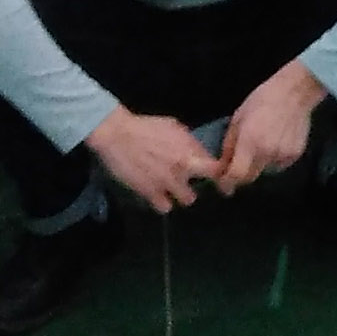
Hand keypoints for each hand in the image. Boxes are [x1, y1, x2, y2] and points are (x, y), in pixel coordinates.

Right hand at [86, 107, 217, 212]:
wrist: (117, 135)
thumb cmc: (146, 127)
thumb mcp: (174, 127)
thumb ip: (189, 142)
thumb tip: (200, 152)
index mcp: (190, 150)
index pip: (216, 168)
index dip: (219, 173)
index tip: (217, 175)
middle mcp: (183, 169)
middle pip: (205, 187)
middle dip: (201, 184)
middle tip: (192, 180)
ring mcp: (167, 183)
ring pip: (187, 200)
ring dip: (181, 194)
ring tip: (173, 187)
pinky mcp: (150, 193)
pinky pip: (165, 207)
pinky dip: (162, 202)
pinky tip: (158, 194)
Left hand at [213, 61, 326, 188]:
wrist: (295, 92)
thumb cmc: (263, 99)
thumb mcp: (238, 118)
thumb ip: (229, 145)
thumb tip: (223, 164)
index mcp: (250, 141)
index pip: (236, 174)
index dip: (227, 183)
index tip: (222, 185)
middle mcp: (267, 153)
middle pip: (250, 177)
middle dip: (241, 175)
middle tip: (238, 163)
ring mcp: (283, 155)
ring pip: (264, 170)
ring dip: (258, 164)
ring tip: (262, 143)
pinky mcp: (295, 155)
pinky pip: (278, 164)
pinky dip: (273, 158)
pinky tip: (276, 141)